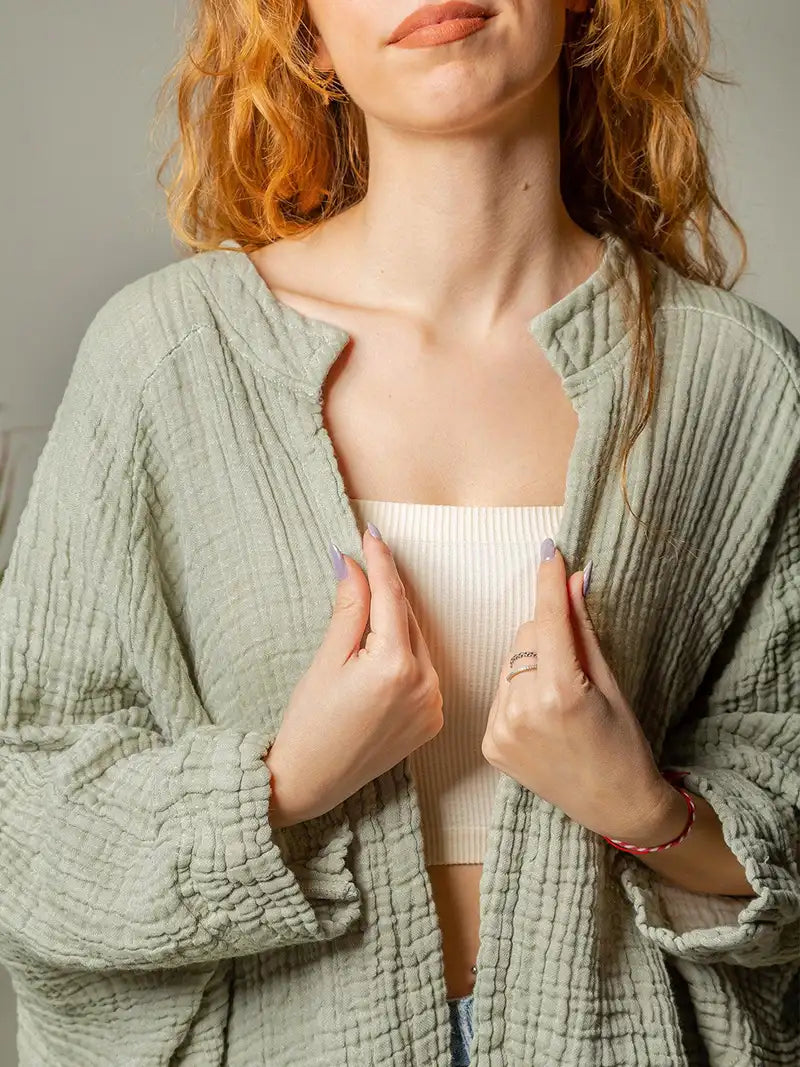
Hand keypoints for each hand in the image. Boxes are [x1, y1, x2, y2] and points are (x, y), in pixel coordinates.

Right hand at [265, 526, 443, 827]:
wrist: (312, 781)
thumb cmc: (309, 723)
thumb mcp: (327, 660)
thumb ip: (349, 609)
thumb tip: (353, 564)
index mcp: (395, 666)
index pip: (391, 597)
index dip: (380, 562)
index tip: (371, 535)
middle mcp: (425, 685)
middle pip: (408, 619)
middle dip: (388, 588)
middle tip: (368, 556)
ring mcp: (433, 705)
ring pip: (418, 643)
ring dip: (397, 619)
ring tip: (372, 597)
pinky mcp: (433, 720)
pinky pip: (424, 670)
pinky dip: (407, 651)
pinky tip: (385, 642)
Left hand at [480, 541, 668, 843]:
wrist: (614, 805)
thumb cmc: (624, 744)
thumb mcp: (611, 684)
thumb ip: (584, 631)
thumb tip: (573, 581)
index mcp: (560, 694)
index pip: (548, 621)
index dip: (549, 584)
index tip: (549, 551)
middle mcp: (523, 711)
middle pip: (525, 637)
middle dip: (547, 635)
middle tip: (573, 661)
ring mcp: (502, 730)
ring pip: (510, 663)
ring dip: (531, 664)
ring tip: (559, 696)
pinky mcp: (490, 744)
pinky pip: (501, 693)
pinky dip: (519, 692)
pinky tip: (543, 716)